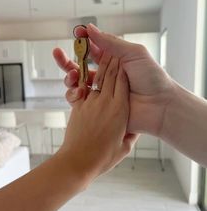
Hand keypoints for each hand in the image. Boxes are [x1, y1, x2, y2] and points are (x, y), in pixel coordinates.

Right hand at [53, 24, 174, 135]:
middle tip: (57, 53)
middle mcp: (105, 74)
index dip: (83, 40)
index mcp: (113, 60)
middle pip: (80, 65)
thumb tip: (90, 28)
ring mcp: (101, 90)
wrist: (159, 105)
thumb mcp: (134, 53)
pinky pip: (81, 99)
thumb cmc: (151, 77)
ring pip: (78, 82)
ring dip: (70, 76)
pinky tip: (78, 91)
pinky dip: (75, 94)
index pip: (93, 48)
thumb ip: (111, 43)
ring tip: (74, 75)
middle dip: (66, 59)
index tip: (76, 33)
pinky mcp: (99, 105)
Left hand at [58, 54, 137, 180]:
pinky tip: (84, 73)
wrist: (78, 162)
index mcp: (120, 110)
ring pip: (96, 78)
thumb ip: (130, 134)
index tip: (125, 58)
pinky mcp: (78, 107)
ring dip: (99, 64)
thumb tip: (132, 130)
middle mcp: (106, 102)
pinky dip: (84, 79)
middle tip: (114, 48)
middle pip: (110, 74)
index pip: (123, 81)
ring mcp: (90, 102)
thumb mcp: (124, 147)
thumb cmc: (103, 157)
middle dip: (113, 59)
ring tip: (101, 54)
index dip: (124, 68)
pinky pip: (82, 88)